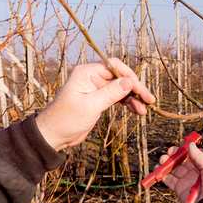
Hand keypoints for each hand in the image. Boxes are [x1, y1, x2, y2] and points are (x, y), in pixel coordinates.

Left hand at [36, 58, 154, 150]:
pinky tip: (137, 111)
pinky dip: (127, 103)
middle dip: (135, 89)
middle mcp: (93, 77)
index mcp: (87, 72)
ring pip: (121, 88)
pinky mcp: (99, 99)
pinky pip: (118, 98)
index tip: (140, 90)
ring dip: (133, 98)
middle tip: (149, 100)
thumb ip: (111, 93)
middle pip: (121, 78)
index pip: (115, 67)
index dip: (130, 77)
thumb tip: (130, 82)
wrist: (54, 135)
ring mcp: (97, 88)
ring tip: (144, 110)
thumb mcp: (91, 105)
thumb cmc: (67, 119)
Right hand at [159, 142, 202, 202]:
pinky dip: (162, 174)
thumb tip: (191, 145)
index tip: (181, 144)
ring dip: (167, 162)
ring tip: (162, 160)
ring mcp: (189, 180)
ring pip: (175, 168)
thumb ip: (200, 154)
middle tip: (170, 151)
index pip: (198, 153)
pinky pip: (169, 179)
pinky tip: (158, 170)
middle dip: (176, 154)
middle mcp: (199, 172)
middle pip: (184, 159)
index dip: (189, 148)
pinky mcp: (180, 189)